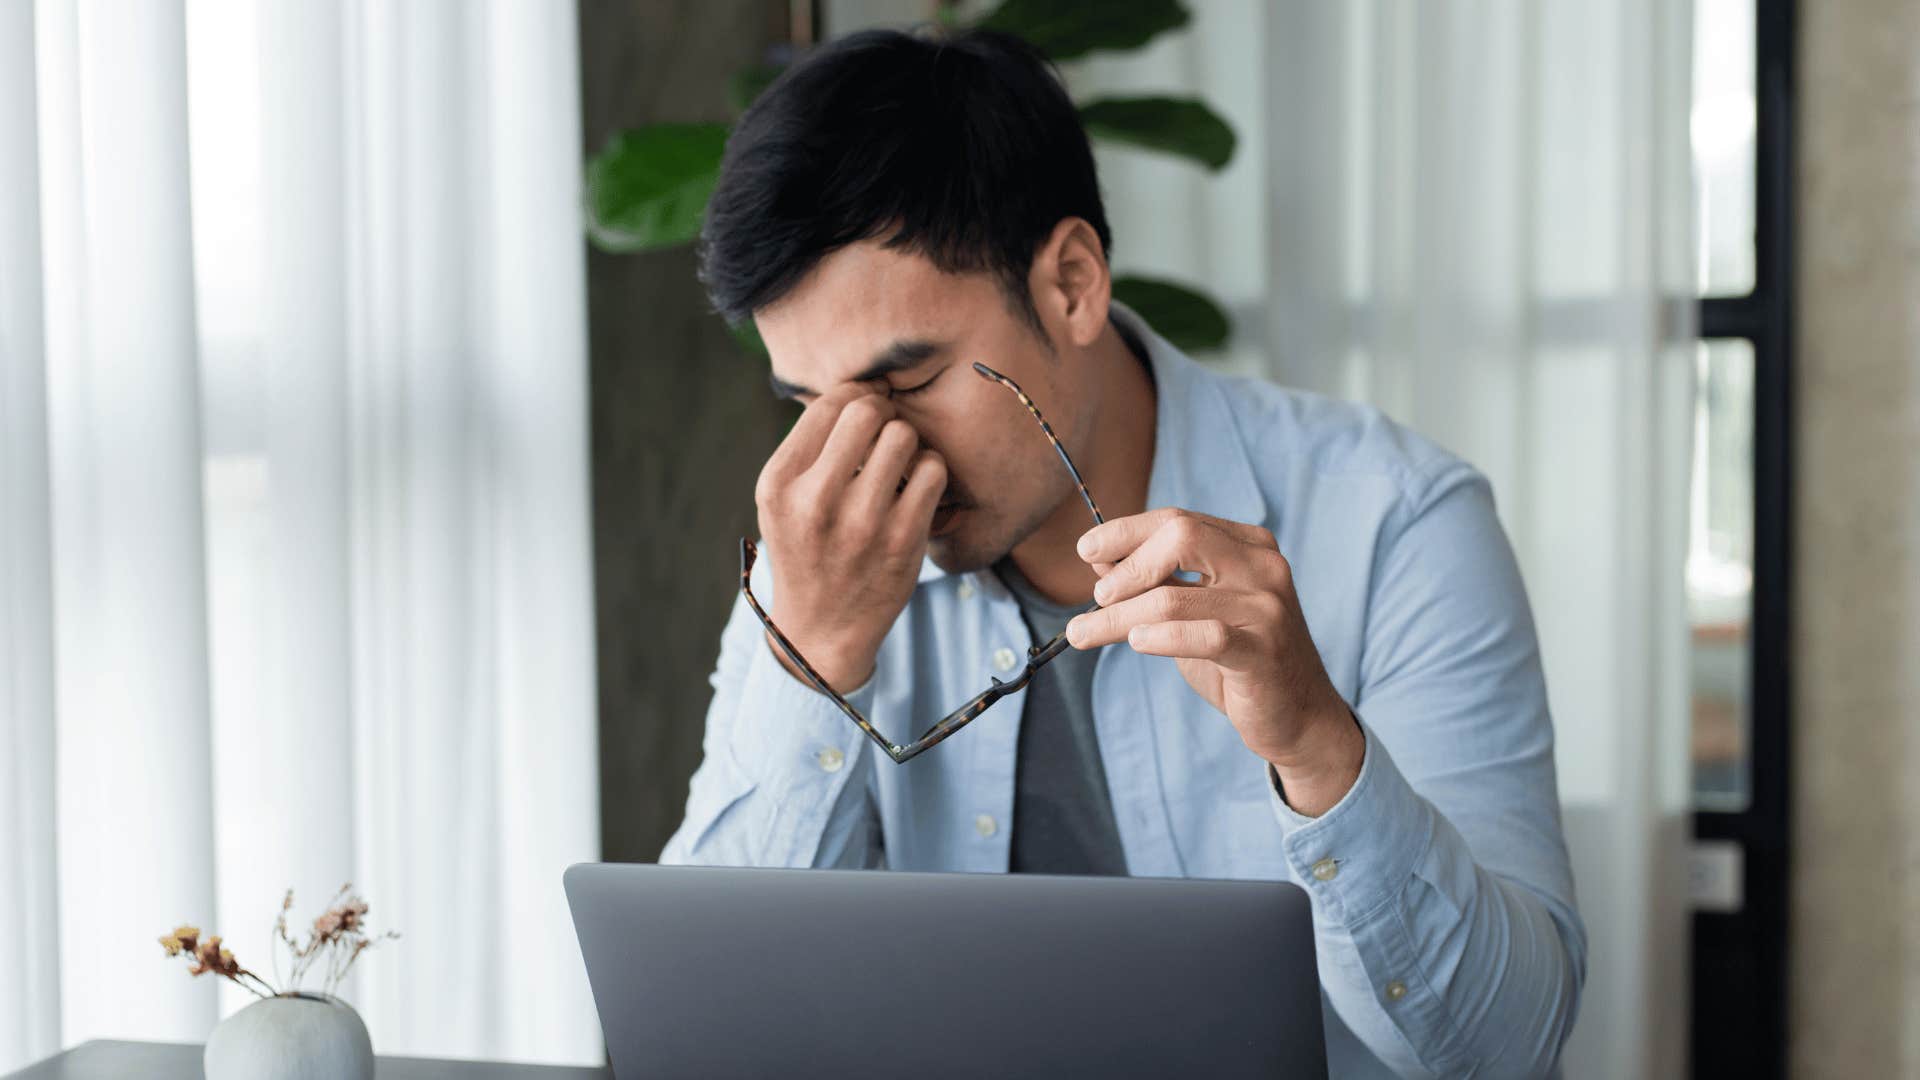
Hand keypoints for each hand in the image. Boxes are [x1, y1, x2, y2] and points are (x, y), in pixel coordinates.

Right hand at [754, 383, 945, 692]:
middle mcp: (814, 501)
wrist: (822, 629)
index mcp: (778, 483)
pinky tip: (916, 488)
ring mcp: (861, 523)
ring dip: (908, 442)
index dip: (856, 396)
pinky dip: (930, 471)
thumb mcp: (782, 500)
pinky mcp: (902, 541)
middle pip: (868, 411)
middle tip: (885, 432)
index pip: (829, 404)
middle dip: (883, 413)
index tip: (865, 410)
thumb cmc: (806, 549)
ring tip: (899, 462)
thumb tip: (863, 386)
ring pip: (904, 436)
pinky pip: (933, 471)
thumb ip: (811, 447)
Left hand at [1066, 508, 1363, 813]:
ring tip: (1085, 632)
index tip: (1085, 549)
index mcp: (1249, 546)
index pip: (1177, 520)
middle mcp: (1264, 567)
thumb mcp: (1194, 613)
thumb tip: (1098, 559)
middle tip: (1096, 597)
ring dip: (1118, 617)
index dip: (1125, 532)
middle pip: (1181, 536)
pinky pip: (1203, 636)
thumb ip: (1156, 582)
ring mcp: (1267, 608)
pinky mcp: (1264, 652)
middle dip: (1127, 566)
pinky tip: (1137, 642)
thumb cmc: (1240, 661)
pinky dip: (1160, 638)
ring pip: (1174, 598)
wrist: (1298, 717)